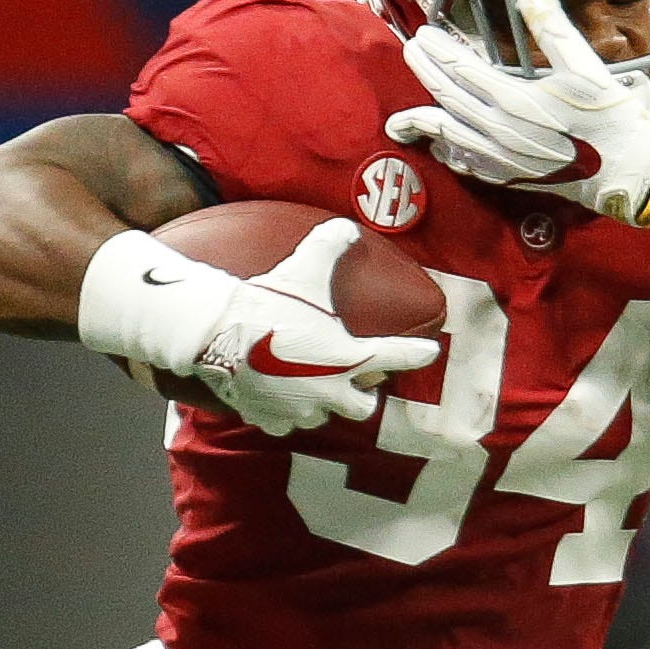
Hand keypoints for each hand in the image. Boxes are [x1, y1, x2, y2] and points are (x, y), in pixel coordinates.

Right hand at [77, 219, 441, 436]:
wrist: (219, 334)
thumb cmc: (269, 302)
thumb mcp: (305, 267)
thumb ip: (330, 244)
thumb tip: (347, 225)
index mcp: (350, 357)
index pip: (398, 356)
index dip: (417, 353)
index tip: (430, 352)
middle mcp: (332, 391)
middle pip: (362, 407)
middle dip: (361, 395)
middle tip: (354, 378)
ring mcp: (300, 410)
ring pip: (320, 416)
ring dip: (319, 403)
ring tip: (307, 384)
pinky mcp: (270, 418)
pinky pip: (284, 423)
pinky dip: (283, 413)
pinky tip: (276, 397)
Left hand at [386, 0, 649, 224]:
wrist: (626, 170)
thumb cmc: (610, 117)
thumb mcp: (588, 67)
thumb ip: (555, 30)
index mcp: (513, 99)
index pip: (461, 69)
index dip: (439, 50)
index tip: (424, 32)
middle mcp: (498, 129)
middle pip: (447, 97)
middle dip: (425, 72)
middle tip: (411, 51)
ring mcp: (500, 157)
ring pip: (449, 134)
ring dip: (423, 118)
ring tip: (403, 114)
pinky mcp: (509, 176)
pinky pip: (466, 163)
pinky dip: (447, 152)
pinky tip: (441, 148)